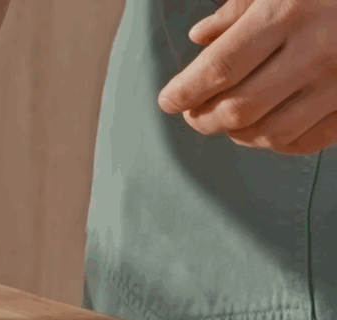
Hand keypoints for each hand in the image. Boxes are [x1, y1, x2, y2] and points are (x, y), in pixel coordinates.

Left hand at [157, 0, 336, 154]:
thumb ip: (239, 10)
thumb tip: (200, 39)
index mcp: (289, 13)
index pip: (219, 68)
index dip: (185, 91)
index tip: (167, 101)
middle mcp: (316, 51)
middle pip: (239, 108)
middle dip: (203, 119)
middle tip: (192, 115)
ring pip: (270, 133)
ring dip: (236, 134)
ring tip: (223, 123)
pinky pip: (306, 142)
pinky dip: (275, 143)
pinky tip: (263, 129)